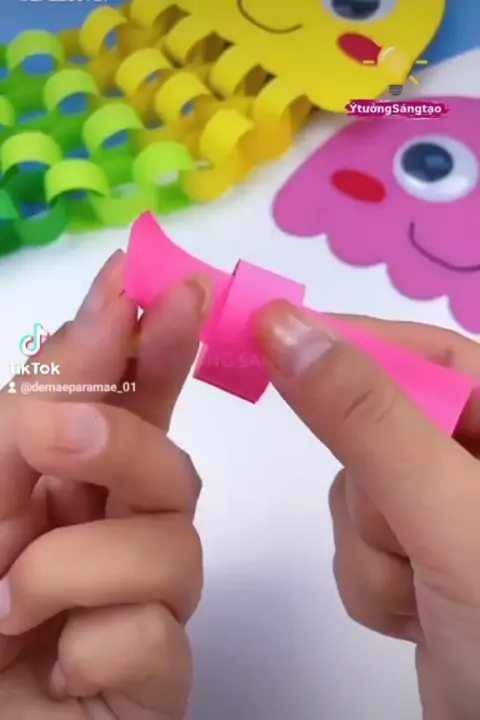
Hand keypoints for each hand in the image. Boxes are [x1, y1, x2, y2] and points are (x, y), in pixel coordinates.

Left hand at [0, 251, 207, 718]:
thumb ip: (32, 409)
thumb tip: (104, 312)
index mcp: (68, 485)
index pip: (131, 403)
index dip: (151, 342)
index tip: (164, 283)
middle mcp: (116, 532)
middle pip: (170, 464)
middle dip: (122, 439)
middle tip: (53, 436)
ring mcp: (144, 603)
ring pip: (174, 548)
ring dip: (74, 568)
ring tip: (7, 607)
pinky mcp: (160, 671)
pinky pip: (158, 638)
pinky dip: (93, 648)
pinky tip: (56, 668)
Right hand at [255, 303, 479, 719]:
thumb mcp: (449, 514)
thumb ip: (367, 418)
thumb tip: (285, 326)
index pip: (428, 352)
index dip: (349, 339)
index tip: (269, 332)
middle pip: (381, 424)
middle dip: (372, 487)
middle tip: (403, 529)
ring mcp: (450, 511)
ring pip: (359, 490)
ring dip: (373, 546)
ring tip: (424, 594)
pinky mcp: (421, 559)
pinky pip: (358, 539)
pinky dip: (371, 581)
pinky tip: (414, 618)